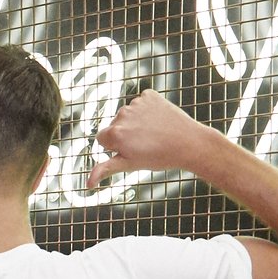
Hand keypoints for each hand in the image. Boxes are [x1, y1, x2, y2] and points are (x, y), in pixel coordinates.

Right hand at [87, 89, 224, 187]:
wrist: (189, 143)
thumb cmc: (160, 157)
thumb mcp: (130, 165)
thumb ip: (106, 169)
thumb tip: (88, 183)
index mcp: (115, 133)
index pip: (101, 139)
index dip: (115, 147)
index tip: (131, 151)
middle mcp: (122, 115)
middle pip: (114, 125)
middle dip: (124, 134)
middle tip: (144, 144)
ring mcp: (136, 103)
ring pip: (127, 114)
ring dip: (135, 122)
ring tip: (153, 134)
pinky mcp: (149, 95)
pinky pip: (141, 103)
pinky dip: (147, 111)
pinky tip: (157, 121)